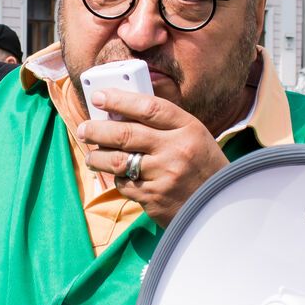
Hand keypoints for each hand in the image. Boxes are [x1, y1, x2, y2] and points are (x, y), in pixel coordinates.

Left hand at [76, 88, 228, 225]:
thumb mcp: (194, 136)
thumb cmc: (203, 166)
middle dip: (97, 130)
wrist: (220, 207)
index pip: (148, 108)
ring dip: (99, 157)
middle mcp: (176, 150)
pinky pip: (125, 185)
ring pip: (119, 161)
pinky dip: (118, 179)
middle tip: (84, 129)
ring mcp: (164, 176)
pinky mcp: (154, 198)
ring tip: (92, 155)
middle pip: (126, 134)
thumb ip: (164, 124)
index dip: (119, 99)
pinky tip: (119, 176)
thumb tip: (123, 110)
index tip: (98, 97)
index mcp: (188, 129)